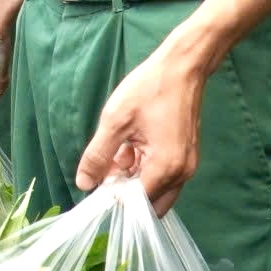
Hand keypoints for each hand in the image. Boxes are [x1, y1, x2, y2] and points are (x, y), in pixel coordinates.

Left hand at [74, 43, 208, 214]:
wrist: (182, 66)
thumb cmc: (150, 89)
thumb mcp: (115, 120)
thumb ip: (98, 155)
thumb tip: (83, 184)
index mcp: (166, 168)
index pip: (136, 204)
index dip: (113, 198)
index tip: (95, 185)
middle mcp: (181, 173)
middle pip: (149, 203)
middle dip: (125, 193)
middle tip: (105, 171)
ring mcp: (186, 165)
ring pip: (156, 189)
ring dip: (134, 179)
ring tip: (118, 152)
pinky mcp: (185, 156)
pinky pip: (163, 175)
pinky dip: (144, 168)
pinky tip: (130, 147)